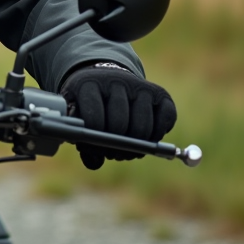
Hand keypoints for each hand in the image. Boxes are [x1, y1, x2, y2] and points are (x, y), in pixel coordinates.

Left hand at [60, 63, 176, 169]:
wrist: (109, 81)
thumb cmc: (90, 105)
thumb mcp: (77, 117)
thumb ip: (81, 141)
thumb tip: (95, 163)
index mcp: (88, 84)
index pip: (94, 119)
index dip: (95, 141)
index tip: (94, 148)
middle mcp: (116, 81)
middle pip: (120, 125)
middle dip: (116, 147)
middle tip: (113, 153)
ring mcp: (139, 86)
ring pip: (143, 128)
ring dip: (136, 148)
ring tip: (125, 150)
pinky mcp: (160, 93)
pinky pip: (165, 120)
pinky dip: (157, 136)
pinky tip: (145, 138)